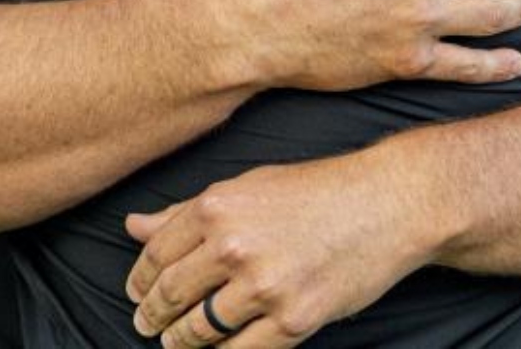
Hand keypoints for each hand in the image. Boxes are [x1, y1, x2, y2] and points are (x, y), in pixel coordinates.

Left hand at [125, 156, 426, 347]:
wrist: (387, 204)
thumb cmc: (317, 191)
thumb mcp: (248, 187)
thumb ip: (187, 211)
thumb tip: (133, 226)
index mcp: (217, 206)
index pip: (157, 255)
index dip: (139, 281)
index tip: (136, 293)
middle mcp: (234, 246)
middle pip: (172, 295)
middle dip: (153, 316)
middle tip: (147, 326)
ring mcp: (264, 286)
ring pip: (200, 329)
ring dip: (181, 342)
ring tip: (176, 343)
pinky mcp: (294, 319)